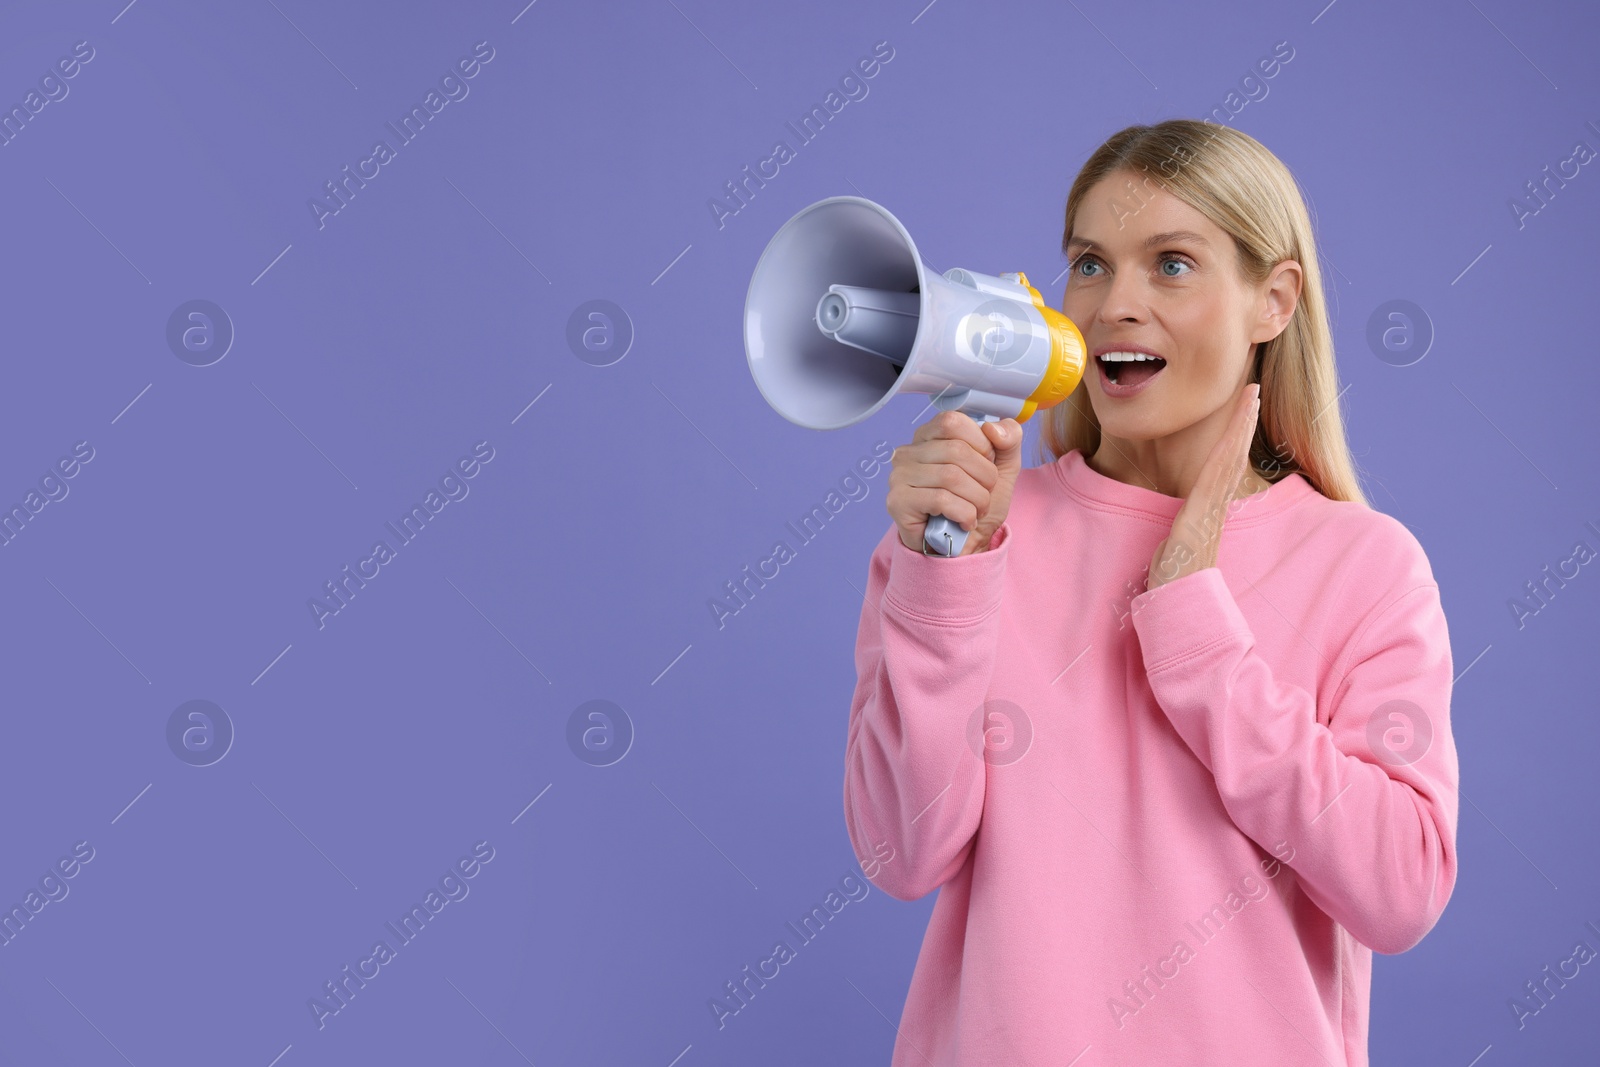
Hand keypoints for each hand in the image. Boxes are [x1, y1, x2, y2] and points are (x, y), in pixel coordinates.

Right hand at [886, 411, 1023, 555]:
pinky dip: (964, 514)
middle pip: (956, 450)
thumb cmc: (975, 503)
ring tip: (976, 510)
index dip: (980, 444)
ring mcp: (899, 476)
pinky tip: (963, 522)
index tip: (985, 465)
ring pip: (951, 476)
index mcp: (929, 435)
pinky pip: (940, 500)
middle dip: (985, 477)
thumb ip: (1009, 439)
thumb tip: (994, 427)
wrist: (964, 547)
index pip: (953, 421)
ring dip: (977, 499)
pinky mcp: (898, 501)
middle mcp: (908, 452)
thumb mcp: (1003, 467)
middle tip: (984, 494)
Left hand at [1145, 383, 1260, 590]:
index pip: (1223, 466)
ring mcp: (1211, 508)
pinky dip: (1229, 448)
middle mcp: (1215, 506)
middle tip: (1252, 389)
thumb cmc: (1174, 582)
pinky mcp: (1202, 513)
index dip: (1232, 437)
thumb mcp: (1174, 548)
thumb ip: (1178, 536)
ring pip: (1230, 457)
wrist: (1178, 603)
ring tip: (1250, 396)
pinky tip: (1236, 428)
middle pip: (1232, 454)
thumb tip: (1174, 536)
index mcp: (1208, 510)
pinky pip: (1218, 474)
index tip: (1241, 411)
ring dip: (1241, 425)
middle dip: (1242, 421)